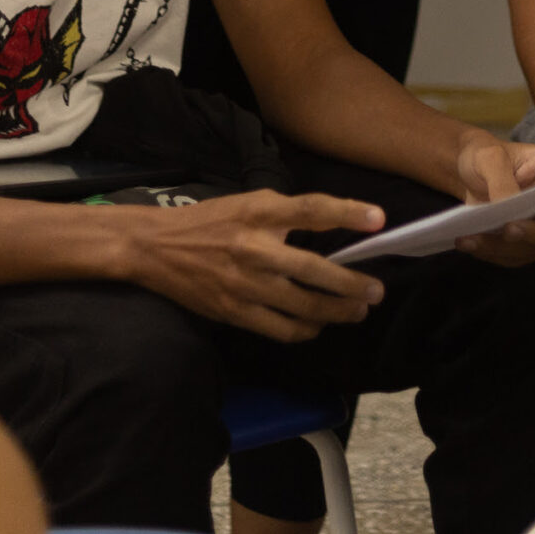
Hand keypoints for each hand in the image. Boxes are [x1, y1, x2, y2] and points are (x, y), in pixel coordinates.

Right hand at [122, 191, 386, 341]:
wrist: (154, 247)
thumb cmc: (210, 220)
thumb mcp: (248, 203)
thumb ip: (285, 214)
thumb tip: (331, 226)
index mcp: (260, 213)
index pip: (311, 209)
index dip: (347, 212)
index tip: (379, 219)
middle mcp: (254, 248)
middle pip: (315, 270)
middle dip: (352, 284)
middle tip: (376, 291)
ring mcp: (244, 284)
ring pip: (303, 306)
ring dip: (336, 312)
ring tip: (356, 311)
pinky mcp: (234, 312)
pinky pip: (280, 328)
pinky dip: (305, 330)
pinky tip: (317, 325)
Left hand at [452, 133, 534, 266]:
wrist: (469, 174)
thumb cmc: (485, 156)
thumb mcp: (487, 156)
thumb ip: (500, 178)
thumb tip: (507, 208)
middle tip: (510, 229)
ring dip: (507, 247)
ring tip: (472, 237)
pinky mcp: (529, 244)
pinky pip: (518, 256)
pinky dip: (492, 252)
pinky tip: (468, 242)